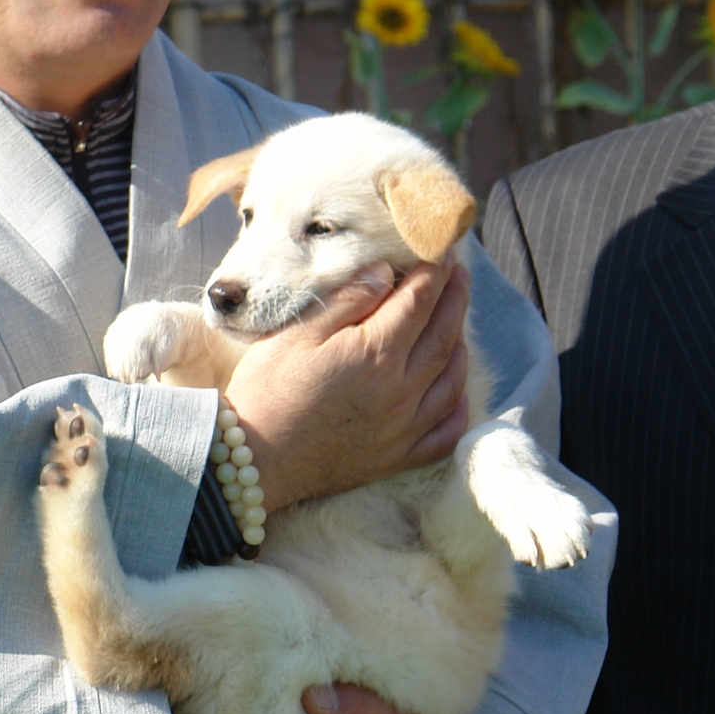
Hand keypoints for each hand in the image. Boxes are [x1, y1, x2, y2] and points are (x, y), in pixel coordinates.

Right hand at [221, 256, 471, 513]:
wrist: (255, 462)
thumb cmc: (266, 392)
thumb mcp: (296, 334)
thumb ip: (346, 301)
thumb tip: (385, 273)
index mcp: (376, 353)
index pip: (419, 301)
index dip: (435, 272)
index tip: (442, 251)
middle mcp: (402, 389)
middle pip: (443, 334)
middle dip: (455, 298)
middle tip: (459, 274)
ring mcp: (405, 426)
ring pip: (452, 378)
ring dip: (459, 344)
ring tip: (456, 322)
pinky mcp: (399, 457)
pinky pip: (447, 431)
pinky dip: (459, 407)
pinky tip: (454, 390)